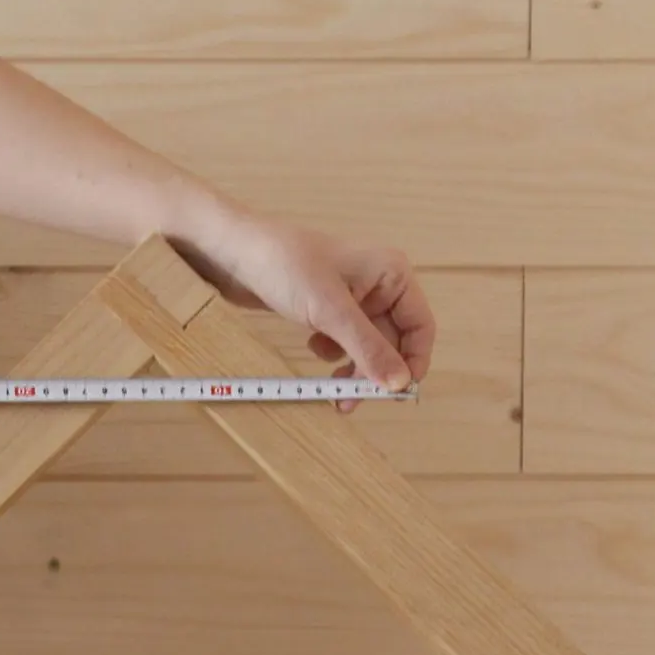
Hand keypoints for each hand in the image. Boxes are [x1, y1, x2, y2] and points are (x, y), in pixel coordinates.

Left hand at [174, 210, 435, 409]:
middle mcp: (378, 284)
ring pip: (366, 346)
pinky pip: (342, 342)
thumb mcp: (331, 312)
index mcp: (392, 274)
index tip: (395, 394)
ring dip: (352, 370)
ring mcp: (352, 297)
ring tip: (332, 390)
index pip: (420, 327)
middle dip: (373, 373)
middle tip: (350, 402)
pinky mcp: (327, 309)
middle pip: (392, 342)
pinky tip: (313, 348)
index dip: (412, 362)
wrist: (234, 252)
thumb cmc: (284, 265)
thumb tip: (399, 383)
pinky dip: (332, 354)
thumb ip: (368, 349)